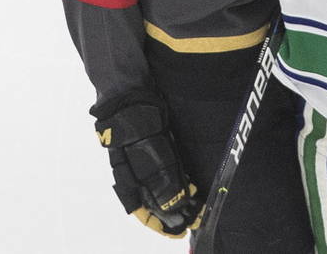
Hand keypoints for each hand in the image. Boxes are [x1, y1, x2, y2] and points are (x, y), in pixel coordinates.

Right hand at [96, 103, 201, 237]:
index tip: (179, 232)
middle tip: (195, 218)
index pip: (143, 212)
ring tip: (198, 205)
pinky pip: (169, 170)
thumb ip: (161, 184)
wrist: (132, 94)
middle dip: (175, 213)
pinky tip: (193, 185)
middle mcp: (136, 174)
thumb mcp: (149, 159)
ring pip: (164, 186)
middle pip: (155, 201)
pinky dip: (180, 180)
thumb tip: (174, 209)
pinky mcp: (156, 147)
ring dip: (180, 198)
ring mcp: (146, 160)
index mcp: (128, 182)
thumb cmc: (135, 127)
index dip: (161, 224)